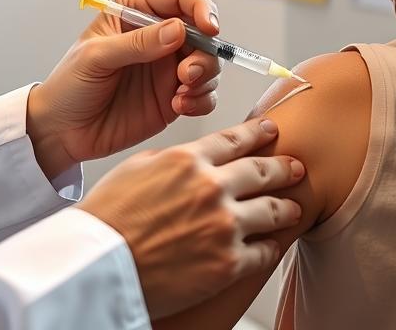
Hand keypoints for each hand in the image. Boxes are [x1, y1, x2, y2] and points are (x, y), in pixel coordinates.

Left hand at [27, 0, 221, 177]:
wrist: (61, 132)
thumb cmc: (69, 85)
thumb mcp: (96, 57)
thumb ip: (137, 43)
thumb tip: (179, 30)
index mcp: (135, 12)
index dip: (201, 9)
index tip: (209, 29)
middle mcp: (157, 36)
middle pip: (203, 33)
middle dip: (205, 53)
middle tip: (188, 75)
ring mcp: (167, 68)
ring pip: (209, 63)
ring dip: (206, 77)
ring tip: (182, 94)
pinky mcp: (172, 97)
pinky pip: (204, 94)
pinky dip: (202, 100)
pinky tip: (180, 107)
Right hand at [77, 118, 304, 318]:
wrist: (100, 266)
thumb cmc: (107, 219)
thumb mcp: (134, 169)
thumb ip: (170, 160)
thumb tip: (190, 159)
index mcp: (187, 160)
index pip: (234, 139)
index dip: (258, 133)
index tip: (271, 130)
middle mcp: (211, 188)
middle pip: (262, 171)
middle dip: (283, 167)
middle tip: (295, 166)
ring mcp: (223, 226)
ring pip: (272, 211)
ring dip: (286, 208)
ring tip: (293, 207)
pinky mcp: (228, 264)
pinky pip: (263, 252)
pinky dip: (270, 247)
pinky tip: (272, 245)